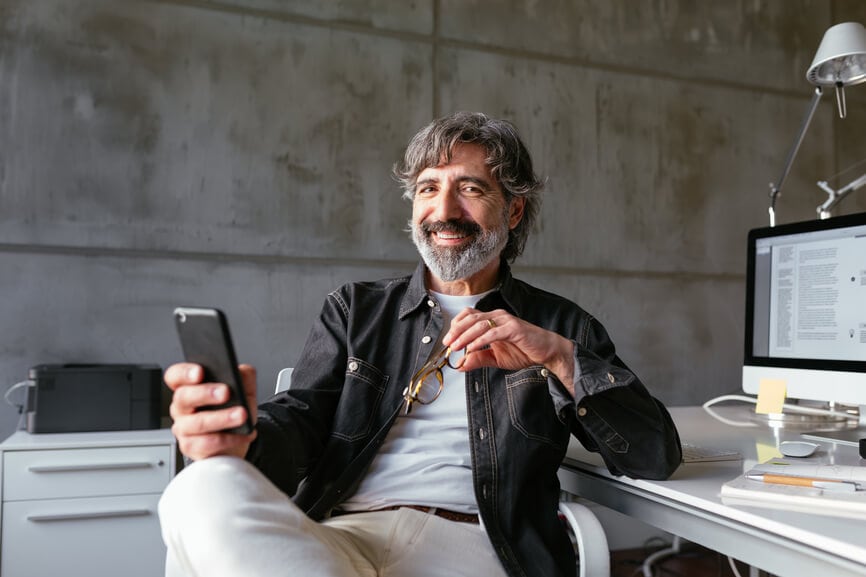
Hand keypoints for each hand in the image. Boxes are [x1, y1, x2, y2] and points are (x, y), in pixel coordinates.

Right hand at [165, 362, 257, 460]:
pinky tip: (245, 433)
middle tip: (225, 392)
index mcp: (189, 386)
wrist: (236, 441)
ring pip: (198, 422)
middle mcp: (182, 407)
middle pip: (184, 397)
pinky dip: (230, 438)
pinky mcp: (191, 447)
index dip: (184, 372)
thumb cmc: (233, 410)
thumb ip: (243, 377)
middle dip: (205, 393)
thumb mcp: (243, 390)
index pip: (176, 375)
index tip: (200, 372)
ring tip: (242, 415)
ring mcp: (184, 428)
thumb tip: (244, 371)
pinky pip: (208, 443)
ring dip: (222, 418)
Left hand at [442, 308, 574, 395]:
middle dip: (456, 331)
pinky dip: (480, 340)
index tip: (447, 340)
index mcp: (493, 320)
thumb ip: (478, 359)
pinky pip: (493, 333)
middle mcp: (498, 316)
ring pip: (479, 325)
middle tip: (447, 343)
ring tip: (456, 347)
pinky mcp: (514, 328)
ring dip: (465, 336)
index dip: (456, 326)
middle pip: (471, 318)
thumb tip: (460, 365)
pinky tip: (471, 348)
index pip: (469, 316)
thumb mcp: (496, 358)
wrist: (547, 352)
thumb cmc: (524, 351)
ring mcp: (506, 321)